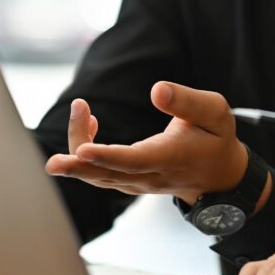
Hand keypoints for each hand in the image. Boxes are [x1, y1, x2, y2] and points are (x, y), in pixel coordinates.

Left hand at [45, 82, 251, 205]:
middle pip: (108, 176)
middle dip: (78, 168)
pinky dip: (85, 153)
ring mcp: (137, 183)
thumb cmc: (216, 140)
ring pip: (99, 176)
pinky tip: (88, 123)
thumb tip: (157, 90)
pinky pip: (100, 173)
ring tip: (80, 110)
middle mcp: (150, 176)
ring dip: (78, 150)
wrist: (221, 177)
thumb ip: (188, 101)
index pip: (135, 161)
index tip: (84, 151)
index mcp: (171, 159)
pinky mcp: (129, 182)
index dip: (108, 157)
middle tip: (53, 163)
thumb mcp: (216, 113)